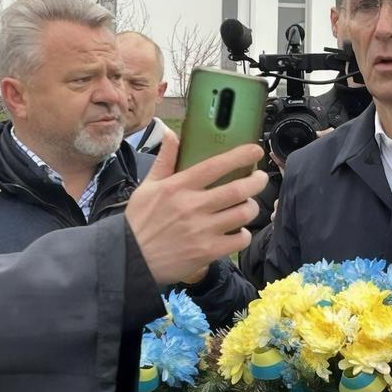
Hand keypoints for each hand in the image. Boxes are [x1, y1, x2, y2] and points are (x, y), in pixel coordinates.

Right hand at [125, 132, 265, 284]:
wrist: (130, 258)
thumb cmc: (139, 221)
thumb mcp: (148, 186)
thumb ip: (164, 160)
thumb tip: (170, 132)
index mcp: (178, 187)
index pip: (215, 166)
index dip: (240, 156)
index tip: (255, 150)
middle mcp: (193, 206)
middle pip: (238, 189)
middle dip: (257, 181)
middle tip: (260, 178)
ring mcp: (202, 230)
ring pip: (243, 214)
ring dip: (251, 207)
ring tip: (248, 205)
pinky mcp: (207, 252)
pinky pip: (239, 240)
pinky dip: (244, 234)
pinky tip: (238, 231)